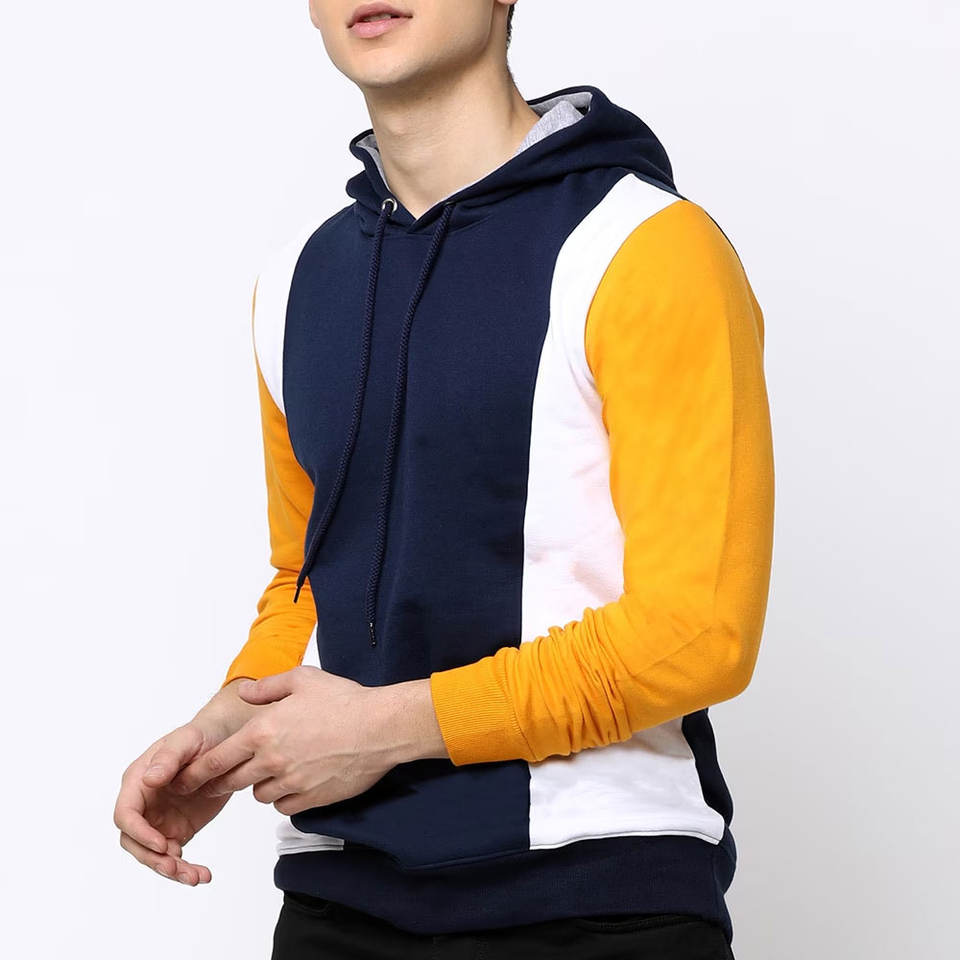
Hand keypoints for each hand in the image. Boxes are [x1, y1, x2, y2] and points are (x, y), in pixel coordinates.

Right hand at [113, 680, 260, 884]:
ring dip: (171, 870)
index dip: (139, 833)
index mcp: (138, 781)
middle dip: (153, 859)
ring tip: (195, 877)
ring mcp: (159, 820)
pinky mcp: (177, 830)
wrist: (224, 742)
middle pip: (135, 841)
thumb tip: (148, 780)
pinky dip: (186, 869)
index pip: (125, 815)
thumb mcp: (186, 740)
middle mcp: (144, 804)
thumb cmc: (201, 735)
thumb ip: (168, 759)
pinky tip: (202, 875)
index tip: (162, 844)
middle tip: (178, 867)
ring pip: (153, 855)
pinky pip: (174, 856)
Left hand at [169, 666, 432, 813]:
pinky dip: (285, 797)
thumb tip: (244, 694)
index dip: (198, 771)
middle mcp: (271, 760)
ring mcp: (291, 782)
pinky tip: (296, 781)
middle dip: (225, 781)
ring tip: (275, 770)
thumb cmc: (344, 700)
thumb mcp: (302, 679)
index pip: (217, 759)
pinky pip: (284, 807)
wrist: (380, 727)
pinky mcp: (311, 798)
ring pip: (259, 795)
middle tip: (225, 778)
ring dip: (261, 785)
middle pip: (232, 782)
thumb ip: (267, 688)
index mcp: (263, 730)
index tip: (187, 779)